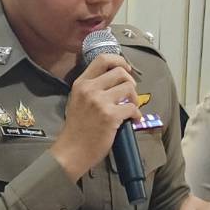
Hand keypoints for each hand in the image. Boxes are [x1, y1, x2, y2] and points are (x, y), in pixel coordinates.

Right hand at [50, 53, 139, 180]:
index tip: (126, 69)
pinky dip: (137, 114)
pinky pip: (132, 108)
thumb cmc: (76, 128)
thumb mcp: (77, 100)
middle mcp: (90, 89)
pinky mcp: (110, 116)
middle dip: (130, 81)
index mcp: (81, 83)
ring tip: (131, 107)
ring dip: (135, 98)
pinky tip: (133, 120)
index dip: (119, 60)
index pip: (102, 59)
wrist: (72, 151)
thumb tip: (115, 82)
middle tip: (130, 93)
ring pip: (129, 88)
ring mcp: (100, 102)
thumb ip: (92, 88)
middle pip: (120, 72)